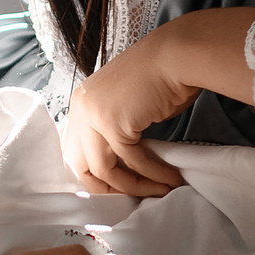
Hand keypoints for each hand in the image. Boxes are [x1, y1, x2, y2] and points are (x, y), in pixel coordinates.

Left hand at [65, 30, 197, 196]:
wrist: (177, 55)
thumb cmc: (161, 77)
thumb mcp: (126, 106)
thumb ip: (116, 130)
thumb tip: (122, 164)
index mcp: (81, 103)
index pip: (76, 151)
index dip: (96, 175)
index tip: (120, 187)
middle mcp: (81, 108)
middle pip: (81, 165)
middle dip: (107, 188)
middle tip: (134, 198)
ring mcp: (93, 115)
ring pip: (105, 169)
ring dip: (135, 186)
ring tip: (160, 191)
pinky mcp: (113, 123)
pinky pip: (131, 160)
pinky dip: (152, 174)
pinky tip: (169, 179)